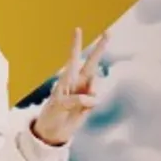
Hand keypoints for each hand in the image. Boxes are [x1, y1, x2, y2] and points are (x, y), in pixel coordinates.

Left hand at [32, 27, 107, 145]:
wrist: (54, 131)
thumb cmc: (52, 115)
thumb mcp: (59, 106)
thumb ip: (76, 99)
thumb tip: (93, 98)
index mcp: (67, 78)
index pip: (73, 58)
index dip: (76, 44)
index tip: (78, 29)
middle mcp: (78, 82)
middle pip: (92, 62)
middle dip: (101, 47)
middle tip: (109, 32)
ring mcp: (86, 92)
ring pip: (96, 84)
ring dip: (92, 90)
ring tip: (81, 102)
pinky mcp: (91, 103)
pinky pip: (96, 100)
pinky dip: (91, 105)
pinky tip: (82, 111)